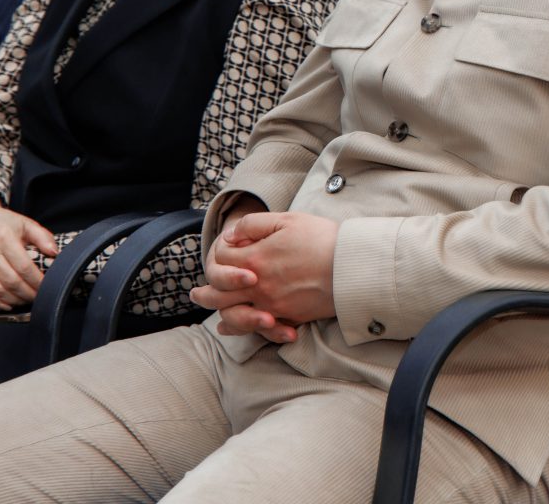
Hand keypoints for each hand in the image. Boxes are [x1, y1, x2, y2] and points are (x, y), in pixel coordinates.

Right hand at [0, 192, 58, 309]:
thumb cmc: (3, 223)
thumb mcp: (26, 224)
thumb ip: (42, 237)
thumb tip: (55, 253)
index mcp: (5, 238)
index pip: (24, 266)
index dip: (36, 280)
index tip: (46, 287)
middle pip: (10, 281)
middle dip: (27, 293)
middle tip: (37, 297)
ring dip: (12, 299)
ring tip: (24, 300)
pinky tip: (4, 304)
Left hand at [190, 211, 338, 339]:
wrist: (353, 266)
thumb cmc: (322, 239)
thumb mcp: (287, 219)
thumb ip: (254, 224)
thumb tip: (232, 235)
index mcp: (256, 259)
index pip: (222, 260)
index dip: (221, 252)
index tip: (227, 248)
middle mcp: (259, 286)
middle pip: (219, 294)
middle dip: (205, 294)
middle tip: (195, 295)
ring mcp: (273, 305)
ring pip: (235, 315)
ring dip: (220, 314)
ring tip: (214, 316)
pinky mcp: (289, 317)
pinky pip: (258, 328)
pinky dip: (243, 329)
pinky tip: (235, 327)